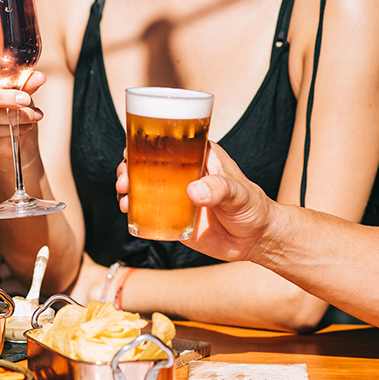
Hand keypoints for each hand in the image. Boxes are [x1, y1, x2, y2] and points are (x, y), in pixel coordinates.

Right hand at [0, 45, 45, 163]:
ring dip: (14, 116)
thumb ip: (26, 82)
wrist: (10, 135)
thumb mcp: (19, 89)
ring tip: (33, 116)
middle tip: (25, 100)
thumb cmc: (10, 104)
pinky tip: (23, 127)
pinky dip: (8, 129)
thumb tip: (39, 77)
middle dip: (4, 98)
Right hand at [115, 143, 273, 261]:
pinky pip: (146, 208)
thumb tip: (193, 191)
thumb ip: (219, 190)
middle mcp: (183, 172)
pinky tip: (127, 209)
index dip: (145, 140)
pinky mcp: (172, 215)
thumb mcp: (239, 194)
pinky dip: (132, 207)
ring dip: (126, 186)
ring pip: (143, 184)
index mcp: (199, 156)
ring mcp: (175, 194)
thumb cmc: (253, 208)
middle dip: (128, 166)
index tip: (130, 149)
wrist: (255, 239)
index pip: (168, 140)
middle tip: (124, 179)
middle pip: (148, 161)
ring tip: (123, 195)